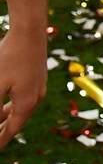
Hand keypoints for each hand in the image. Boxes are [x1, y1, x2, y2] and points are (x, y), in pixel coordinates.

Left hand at [0, 26, 46, 149]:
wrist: (30, 30)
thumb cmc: (9, 58)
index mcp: (27, 103)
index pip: (10, 131)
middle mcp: (36, 97)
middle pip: (16, 122)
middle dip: (2, 132)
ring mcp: (38, 85)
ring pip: (20, 109)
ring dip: (5, 118)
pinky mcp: (37, 76)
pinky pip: (23, 98)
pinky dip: (11, 106)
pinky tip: (5, 105)